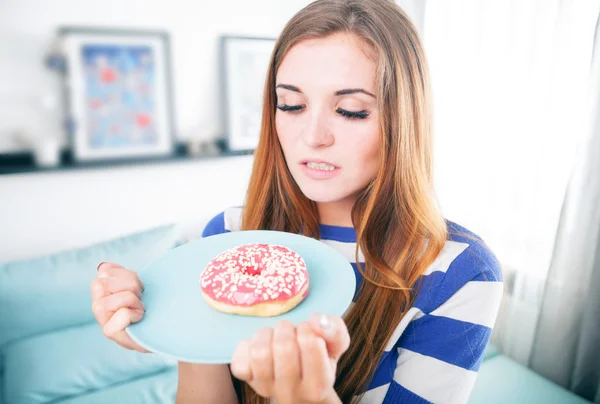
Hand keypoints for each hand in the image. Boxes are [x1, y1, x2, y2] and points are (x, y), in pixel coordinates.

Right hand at [90, 262, 148, 352]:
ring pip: (109, 299)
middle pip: (102, 283)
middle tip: (140, 296)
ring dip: (132, 300)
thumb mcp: (136, 287)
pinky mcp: (110, 332)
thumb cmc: (148, 309)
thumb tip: (105, 266)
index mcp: (102, 290)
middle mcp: (97, 305)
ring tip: (140, 307)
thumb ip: (120, 276)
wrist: (161, 332)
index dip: (125, 274)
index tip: (138, 286)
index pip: (104, 269)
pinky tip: (138, 317)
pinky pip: (122, 314)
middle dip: (130, 285)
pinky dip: (133, 314)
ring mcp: (102, 319)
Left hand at [230, 314, 348, 403]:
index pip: (310, 343)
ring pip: (259, 352)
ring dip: (267, 334)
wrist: (299, 388)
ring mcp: (265, 388)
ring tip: (275, 336)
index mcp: (318, 384)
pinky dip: (247, 346)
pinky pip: (239, 361)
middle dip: (287, 329)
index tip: (308, 333)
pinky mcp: (246, 380)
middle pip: (283, 347)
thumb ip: (335, 330)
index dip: (308, 329)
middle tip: (291, 332)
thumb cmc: (319, 360)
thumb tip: (316, 319)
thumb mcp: (336, 346)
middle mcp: (291, 392)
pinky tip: (260, 346)